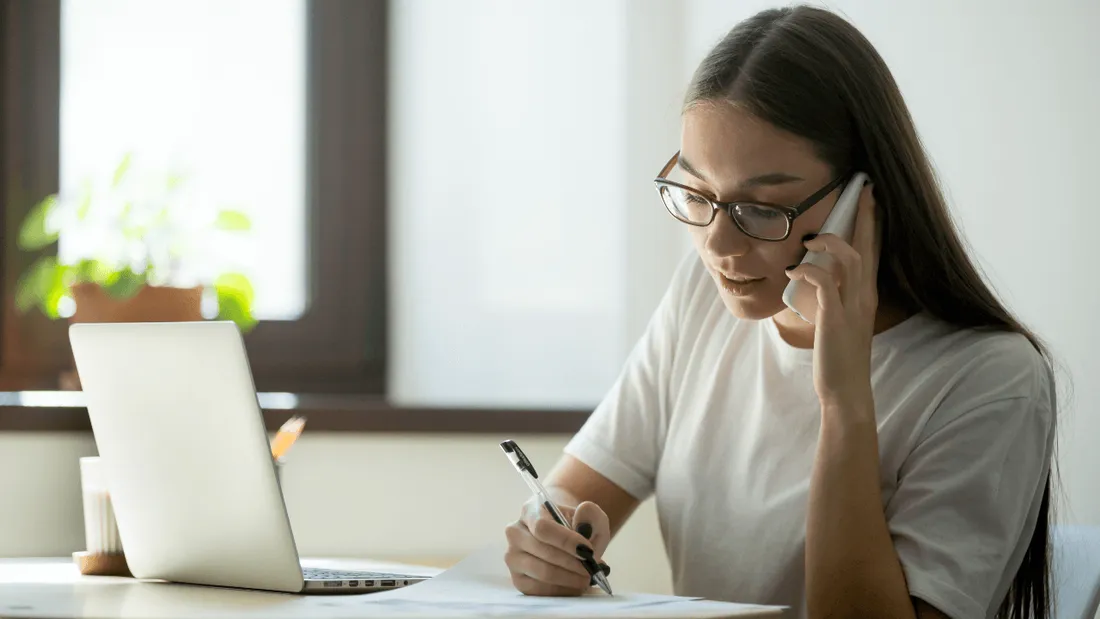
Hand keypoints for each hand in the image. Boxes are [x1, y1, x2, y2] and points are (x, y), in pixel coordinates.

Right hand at [504, 498, 610, 595]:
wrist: (566, 538)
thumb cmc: (578, 526)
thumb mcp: (591, 516)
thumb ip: (591, 514)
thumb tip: (582, 519)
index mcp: (530, 511)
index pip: (542, 527)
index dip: (565, 541)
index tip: (588, 550)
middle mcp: (515, 533)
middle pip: (542, 551)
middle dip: (572, 563)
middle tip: (591, 569)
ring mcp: (514, 558)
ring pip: (541, 572)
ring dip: (569, 578)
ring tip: (587, 578)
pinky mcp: (518, 579)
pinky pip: (539, 590)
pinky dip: (561, 590)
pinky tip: (575, 585)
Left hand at [785, 183, 879, 414]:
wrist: (845, 390)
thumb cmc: (838, 356)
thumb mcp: (839, 319)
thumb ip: (833, 297)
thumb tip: (815, 277)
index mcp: (866, 295)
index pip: (873, 252)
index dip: (872, 225)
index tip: (870, 200)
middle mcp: (864, 296)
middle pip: (868, 247)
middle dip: (864, 217)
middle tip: (862, 190)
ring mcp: (852, 306)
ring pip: (850, 260)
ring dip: (830, 243)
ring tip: (810, 240)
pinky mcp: (835, 318)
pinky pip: (824, 284)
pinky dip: (810, 271)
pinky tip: (795, 271)